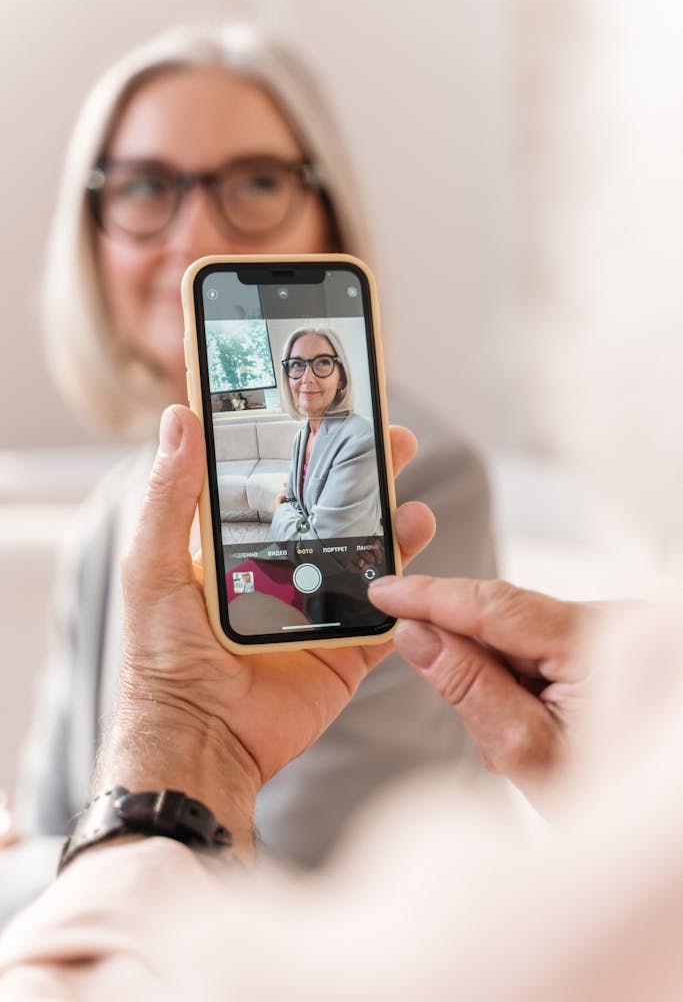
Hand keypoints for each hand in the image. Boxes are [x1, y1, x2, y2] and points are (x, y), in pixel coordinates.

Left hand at [97, 407, 433, 854]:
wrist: (200, 738)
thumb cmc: (164, 654)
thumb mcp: (155, 564)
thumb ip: (171, 496)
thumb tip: (179, 417)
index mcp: (237, 551)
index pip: (277, 487)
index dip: (305, 450)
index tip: (329, 411)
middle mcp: (281, 575)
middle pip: (332, 515)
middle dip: (363, 477)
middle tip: (390, 438)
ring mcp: (316, 612)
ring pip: (365, 558)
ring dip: (391, 524)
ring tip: (409, 498)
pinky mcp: (344, 651)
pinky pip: (383, 614)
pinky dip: (405, 586)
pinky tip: (417, 548)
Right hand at [367, 576, 607, 805]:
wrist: (648, 821)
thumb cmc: (606, 799)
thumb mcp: (523, 747)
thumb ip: (466, 683)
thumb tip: (416, 635)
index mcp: (598, 642)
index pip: (495, 603)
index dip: (430, 596)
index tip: (385, 592)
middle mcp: (614, 622)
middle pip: (506, 620)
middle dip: (470, 661)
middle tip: (471, 718)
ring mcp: (614, 631)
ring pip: (519, 635)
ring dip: (497, 678)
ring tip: (514, 735)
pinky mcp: (607, 642)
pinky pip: (542, 644)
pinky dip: (521, 679)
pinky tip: (530, 720)